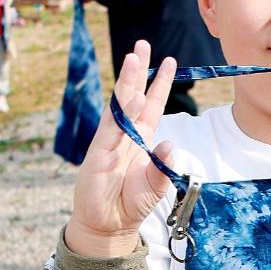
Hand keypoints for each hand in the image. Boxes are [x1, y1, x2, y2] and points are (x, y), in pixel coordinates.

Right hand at [65, 40, 177, 257]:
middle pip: (134, 96)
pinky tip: (132, 96)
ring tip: (133, 58)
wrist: (108, 224)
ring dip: (127, 82)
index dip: (161, 84)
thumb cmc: (132, 203)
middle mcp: (126, 135)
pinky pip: (112, 128)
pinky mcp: (99, 153)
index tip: (169, 62)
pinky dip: (122, 113)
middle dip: (139, 71)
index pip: (153, 106)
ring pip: (120, 106)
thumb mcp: (157, 186)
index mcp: (141, 139)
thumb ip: (164, 167)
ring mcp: (111, 141)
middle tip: (142, 45)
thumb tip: (170, 144)